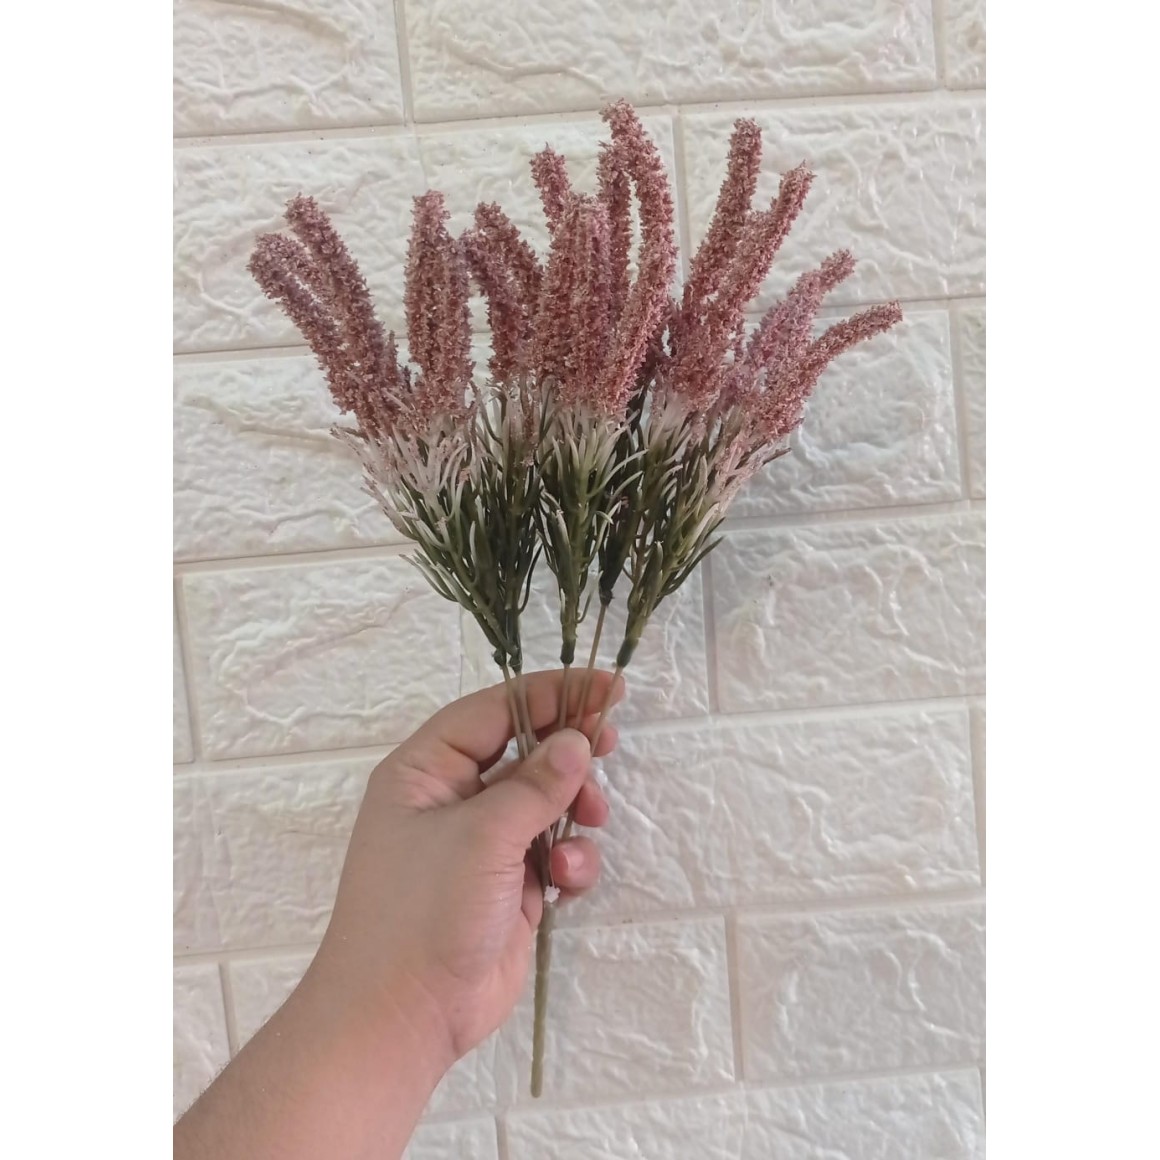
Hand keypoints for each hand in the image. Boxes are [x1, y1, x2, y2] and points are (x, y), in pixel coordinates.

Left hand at [304, 668, 623, 1069]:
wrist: (402, 1018)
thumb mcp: (481, 836)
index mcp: (426, 770)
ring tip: (588, 822)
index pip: (495, 711)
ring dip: (574, 812)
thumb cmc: (422, 912)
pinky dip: (570, 861)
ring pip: (547, 804)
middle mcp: (453, 800)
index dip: (551, 694)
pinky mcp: (508, 888)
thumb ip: (535, 785)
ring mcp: (482, 846)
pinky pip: (553, 854)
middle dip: (568, 753)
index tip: (606, 687)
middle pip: (525, 753)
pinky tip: (565, 881)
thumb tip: (577, 742)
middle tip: (610, 742)